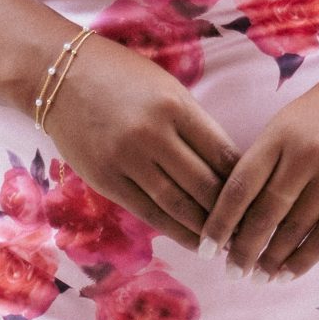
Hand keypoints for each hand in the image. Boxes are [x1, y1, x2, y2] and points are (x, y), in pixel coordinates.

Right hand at [40, 32, 237, 251]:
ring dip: (206, 229)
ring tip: (226, 244)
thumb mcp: (166, 88)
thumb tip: (229, 168)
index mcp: (176, 106)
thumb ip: (194, 125)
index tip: (259, 199)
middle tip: (250, 230)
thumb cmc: (121, 77)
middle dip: (231, 213)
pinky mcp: (106, 179)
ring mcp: (127, 159)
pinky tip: (193, 241)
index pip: (223, 154)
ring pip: (179, 205)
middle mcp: (153, 134)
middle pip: (205, 185)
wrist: (59, 75)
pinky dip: (175, 230)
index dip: (244, 182)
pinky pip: (149, 212)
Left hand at [198, 52, 318, 275]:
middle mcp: (307, 154)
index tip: (206, 247)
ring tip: (259, 277)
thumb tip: (239, 209)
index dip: (219, 223)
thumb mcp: (294, 118)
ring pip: (295, 230)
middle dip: (244, 249)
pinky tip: (288, 272)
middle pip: (265, 214)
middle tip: (233, 271)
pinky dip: (304, 258)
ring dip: (272, 259)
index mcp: (280, 134)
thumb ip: (269, 158)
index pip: (239, 187)